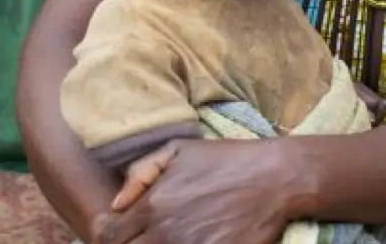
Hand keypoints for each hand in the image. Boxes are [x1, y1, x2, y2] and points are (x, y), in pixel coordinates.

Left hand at [94, 139, 292, 243]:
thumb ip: (142, 173)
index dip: (112, 238)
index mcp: (154, 205)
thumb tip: (117, 203)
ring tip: (171, 239)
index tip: (122, 234)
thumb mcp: (179, 150)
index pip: (109, 237)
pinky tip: (193, 243)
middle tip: (145, 238)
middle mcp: (167, 233)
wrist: (276, 177)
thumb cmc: (227, 160)